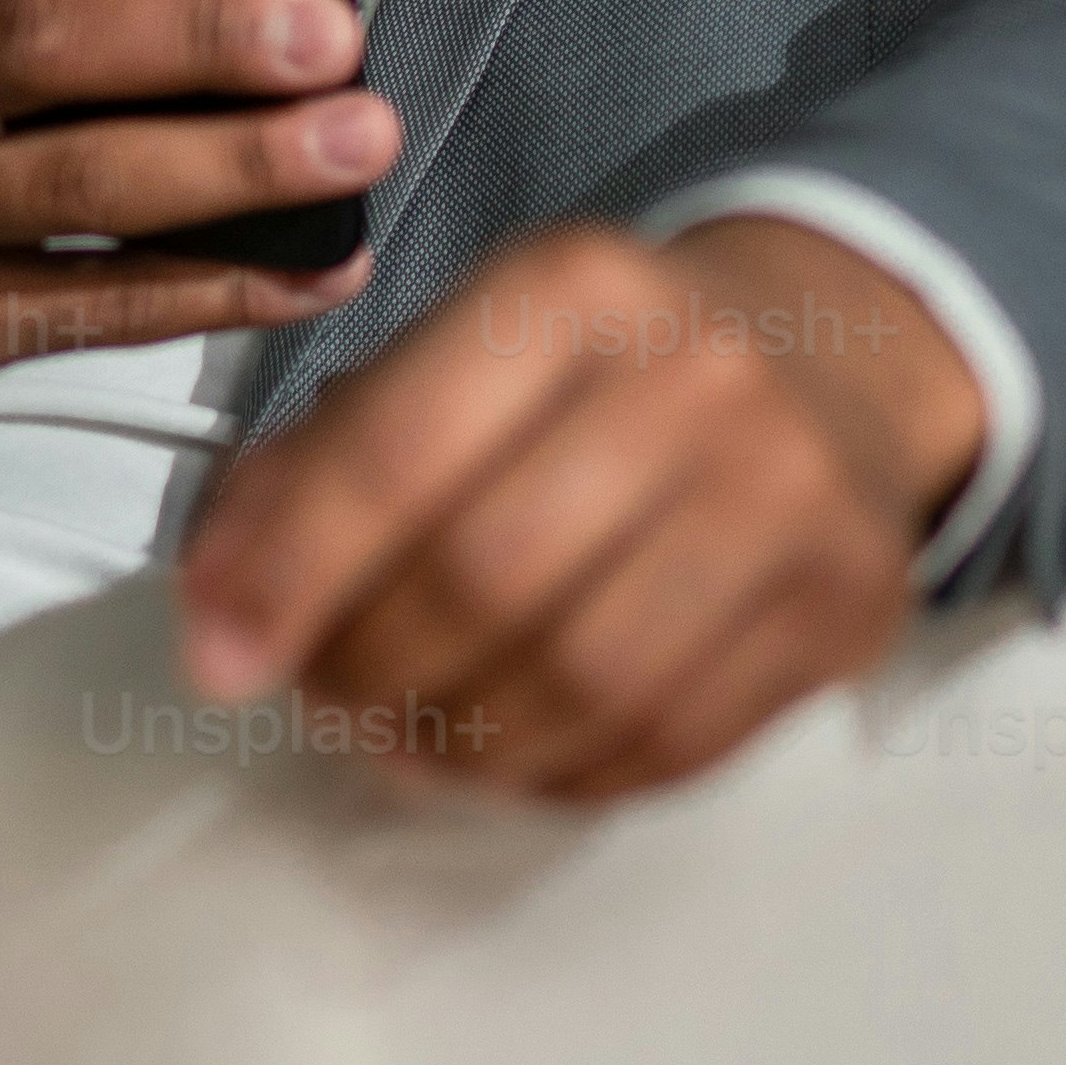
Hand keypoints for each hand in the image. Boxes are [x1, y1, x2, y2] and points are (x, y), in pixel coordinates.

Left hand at [171, 217, 984, 801]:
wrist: (833, 362)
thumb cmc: (613, 376)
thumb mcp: (464, 358)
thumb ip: (323, 467)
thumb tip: (220, 613)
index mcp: (575, 290)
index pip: (399, 453)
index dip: (291, 576)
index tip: (221, 659)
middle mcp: (700, 375)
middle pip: (486, 580)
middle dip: (373, 672)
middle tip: (330, 700)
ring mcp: (790, 493)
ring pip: (581, 681)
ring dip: (463, 743)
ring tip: (414, 736)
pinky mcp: (845, 600)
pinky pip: (671, 739)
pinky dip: (565, 774)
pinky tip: (518, 750)